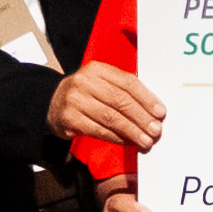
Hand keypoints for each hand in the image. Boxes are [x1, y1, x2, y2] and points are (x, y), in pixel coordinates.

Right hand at [46, 62, 164, 150]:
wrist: (52, 103)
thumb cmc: (86, 94)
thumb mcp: (102, 83)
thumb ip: (124, 91)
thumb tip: (153, 110)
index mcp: (97, 69)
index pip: (127, 82)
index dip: (146, 98)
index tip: (160, 112)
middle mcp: (84, 82)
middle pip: (120, 100)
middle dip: (141, 117)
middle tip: (156, 130)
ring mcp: (75, 100)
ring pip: (110, 117)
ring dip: (131, 131)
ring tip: (145, 140)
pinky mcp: (69, 119)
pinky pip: (98, 130)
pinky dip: (115, 137)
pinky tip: (127, 142)